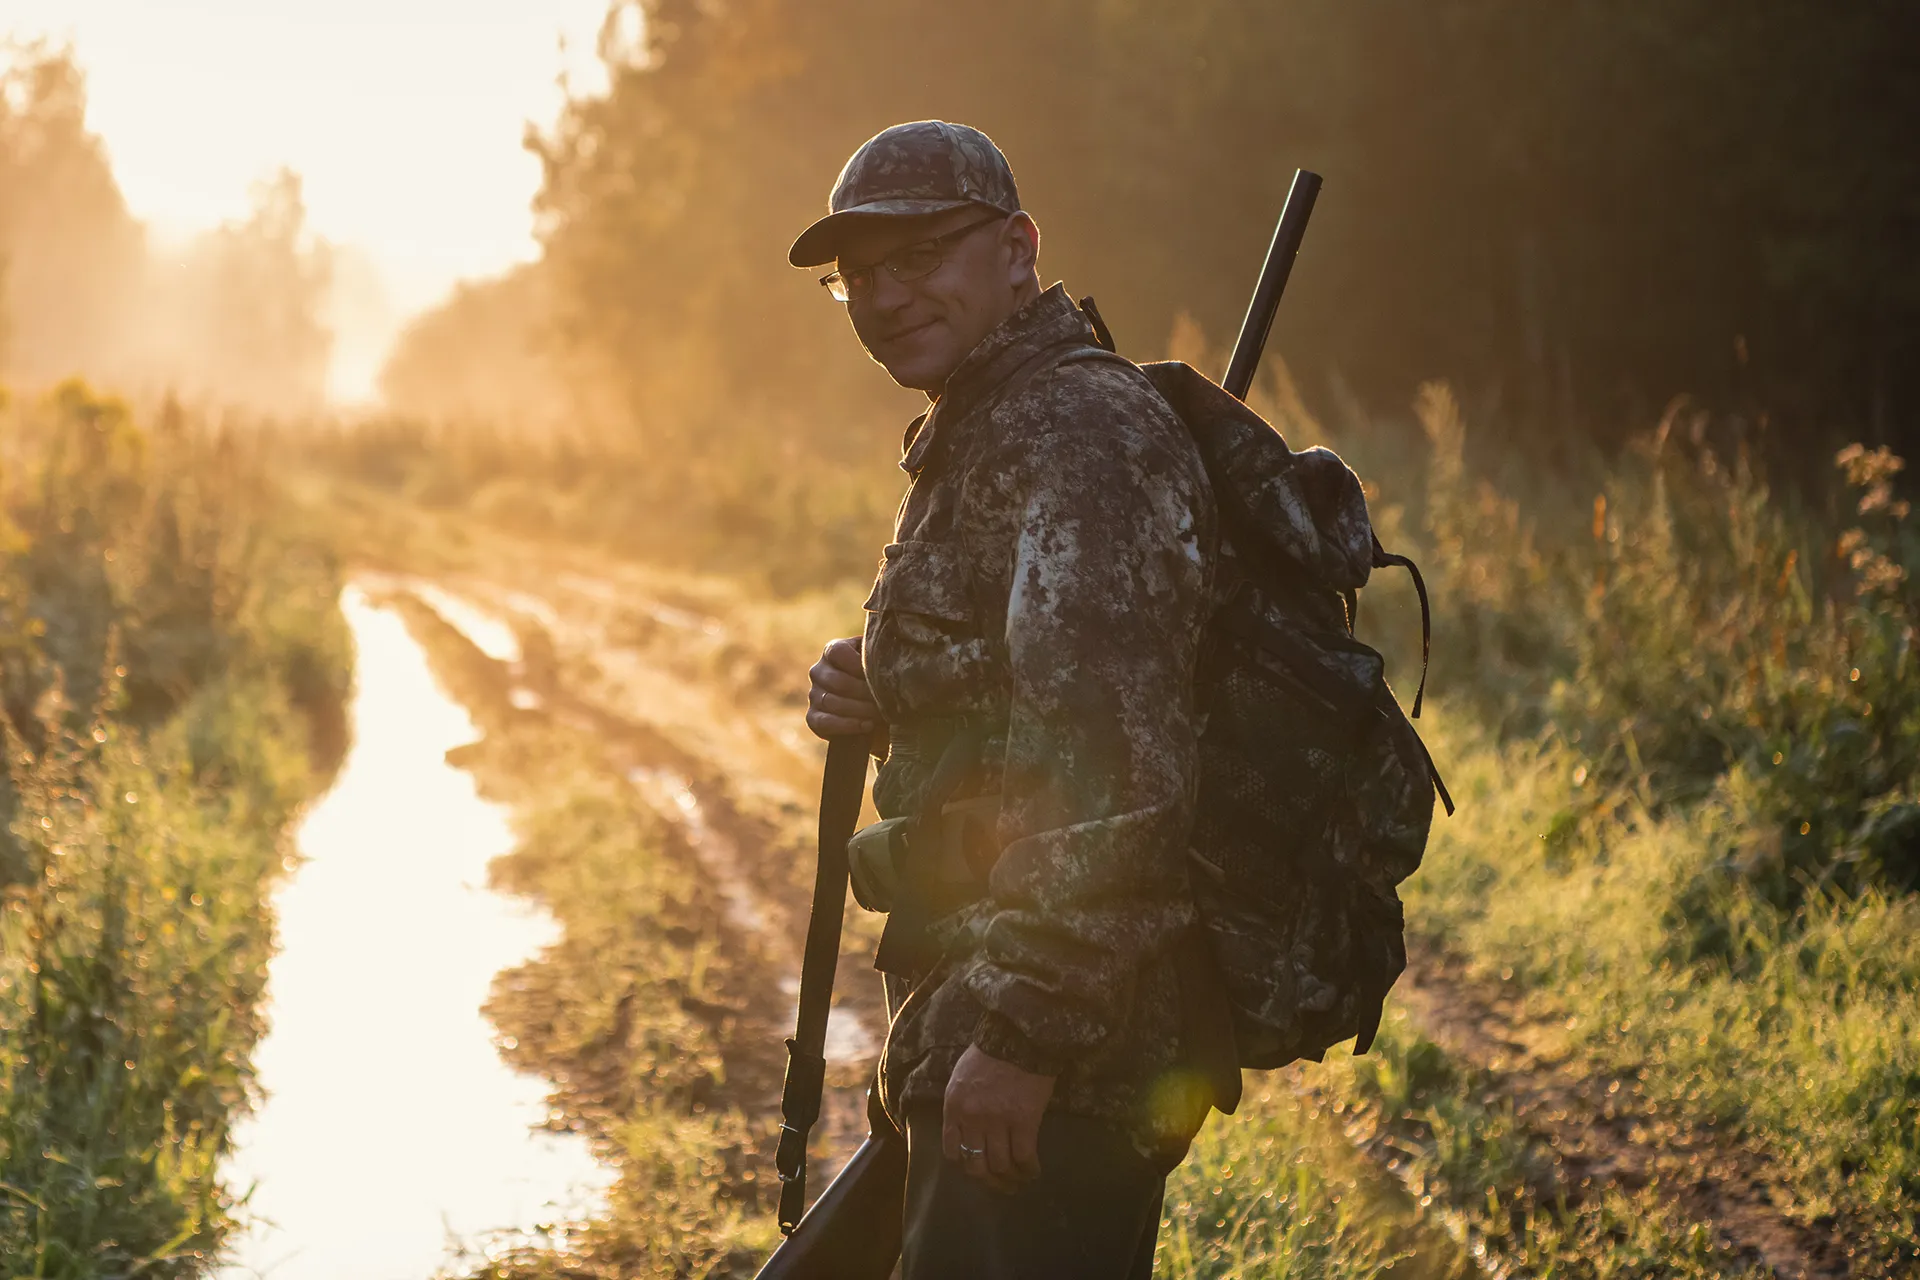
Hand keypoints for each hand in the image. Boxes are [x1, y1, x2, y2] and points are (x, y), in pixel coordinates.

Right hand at [806, 636, 886, 744]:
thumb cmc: (879, 679)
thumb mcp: (879, 663)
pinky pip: (824, 722)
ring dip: (859, 710)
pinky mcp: (813, 717)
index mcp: (833, 651)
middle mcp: (819, 671)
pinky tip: (867, 726)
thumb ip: (881, 657)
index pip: (838, 653)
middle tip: (886, 701)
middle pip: (838, 681)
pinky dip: (847, 725)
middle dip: (865, 693)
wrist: (874, 709)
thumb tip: (894, 661)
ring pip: (831, 701)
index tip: (881, 676)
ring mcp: (814, 695)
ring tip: (881, 714)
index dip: (859, 665)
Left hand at [942, 1044, 1055, 1193]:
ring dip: (1010, 1179)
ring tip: (1019, 1180)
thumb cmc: (989, 1054)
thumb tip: (965, 1131)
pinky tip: (1033, 1171)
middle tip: (1000, 1186)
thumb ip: (960, 1105)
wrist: (1018, 1037)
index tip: (977, 1168)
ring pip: (1000, 1166)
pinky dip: (1029, 1169)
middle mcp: (972, 1119)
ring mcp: (998, 1121)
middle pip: (976, 1165)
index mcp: (954, 1107)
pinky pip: (1024, 1156)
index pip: (952, 1151)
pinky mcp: (1024, 1121)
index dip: (966, 1165)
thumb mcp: (960, 1078)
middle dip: (989, 1182)